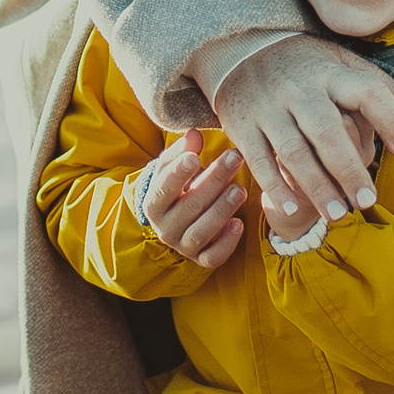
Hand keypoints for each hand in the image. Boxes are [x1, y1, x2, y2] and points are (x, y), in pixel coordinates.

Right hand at [140, 129, 247, 268]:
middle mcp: (165, 228)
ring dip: (221, 210)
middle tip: (234, 158)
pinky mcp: (201, 259)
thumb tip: (194, 134)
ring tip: (239, 189)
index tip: (195, 158)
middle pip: (189, 207)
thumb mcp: (175, 167)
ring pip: (200, 232)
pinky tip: (239, 224)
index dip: (178, 174)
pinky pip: (213, 257)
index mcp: (154, 204)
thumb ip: (182, 151)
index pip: (163, 189)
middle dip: (213, 181)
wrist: (178, 220)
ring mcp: (183, 246)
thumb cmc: (179, 187)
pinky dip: (226, 243)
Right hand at [212, 34, 393, 225]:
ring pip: (294, 151)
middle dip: (349, 170)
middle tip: (368, 201)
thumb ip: (375, 81)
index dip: (389, 120)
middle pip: (328, 132)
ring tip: (338, 216)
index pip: (367, 92)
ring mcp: (268, 107)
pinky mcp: (242, 125)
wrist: (239, 48)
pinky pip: (259, 159)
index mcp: (330, 72)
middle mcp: (299, 89)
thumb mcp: (339, 62)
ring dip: (316, 186)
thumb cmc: (303, 63)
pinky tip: (293, 207)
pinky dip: (275, 185)